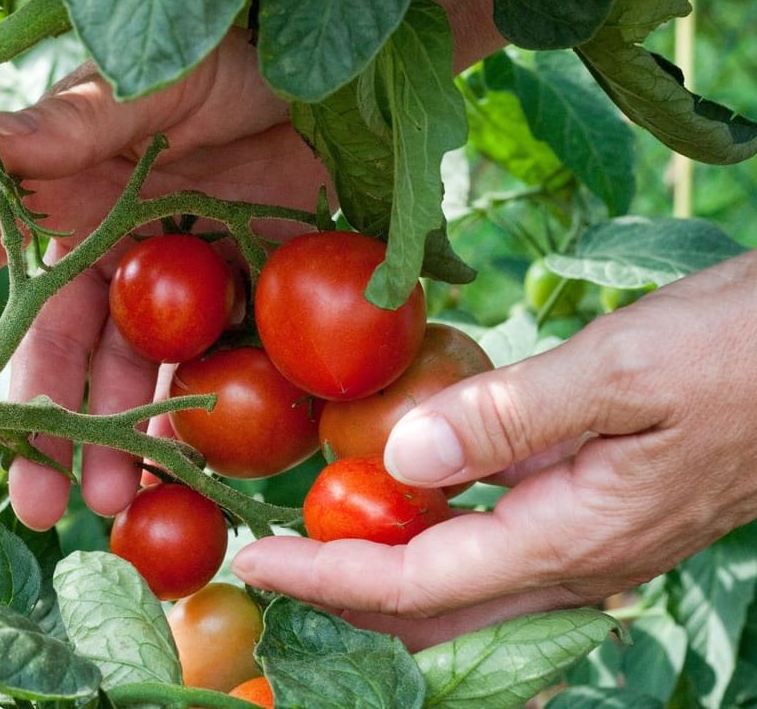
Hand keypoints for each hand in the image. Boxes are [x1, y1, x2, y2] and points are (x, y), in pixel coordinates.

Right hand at [0, 0, 503, 530]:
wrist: (322, 78)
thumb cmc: (221, 54)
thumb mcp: (141, 84)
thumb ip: (66, 124)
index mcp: (52, 192)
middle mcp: (94, 244)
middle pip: (47, 345)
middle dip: (36, 423)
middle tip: (38, 502)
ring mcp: (160, 280)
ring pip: (119, 372)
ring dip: (112, 439)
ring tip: (115, 504)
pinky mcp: (223, 299)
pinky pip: (198, 367)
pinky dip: (190, 418)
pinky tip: (185, 468)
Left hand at [233, 250, 756, 649]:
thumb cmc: (738, 350)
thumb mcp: (621, 367)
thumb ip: (508, 419)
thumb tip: (398, 460)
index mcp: (573, 536)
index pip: (418, 585)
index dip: (328, 576)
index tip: (256, 562)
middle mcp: (579, 563)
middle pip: (435, 615)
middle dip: (345, 599)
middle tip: (272, 564)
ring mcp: (593, 548)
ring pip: (466, 598)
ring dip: (387, 581)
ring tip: (319, 545)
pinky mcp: (600, 519)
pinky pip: (498, 561)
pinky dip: (437, 550)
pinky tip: (409, 514)